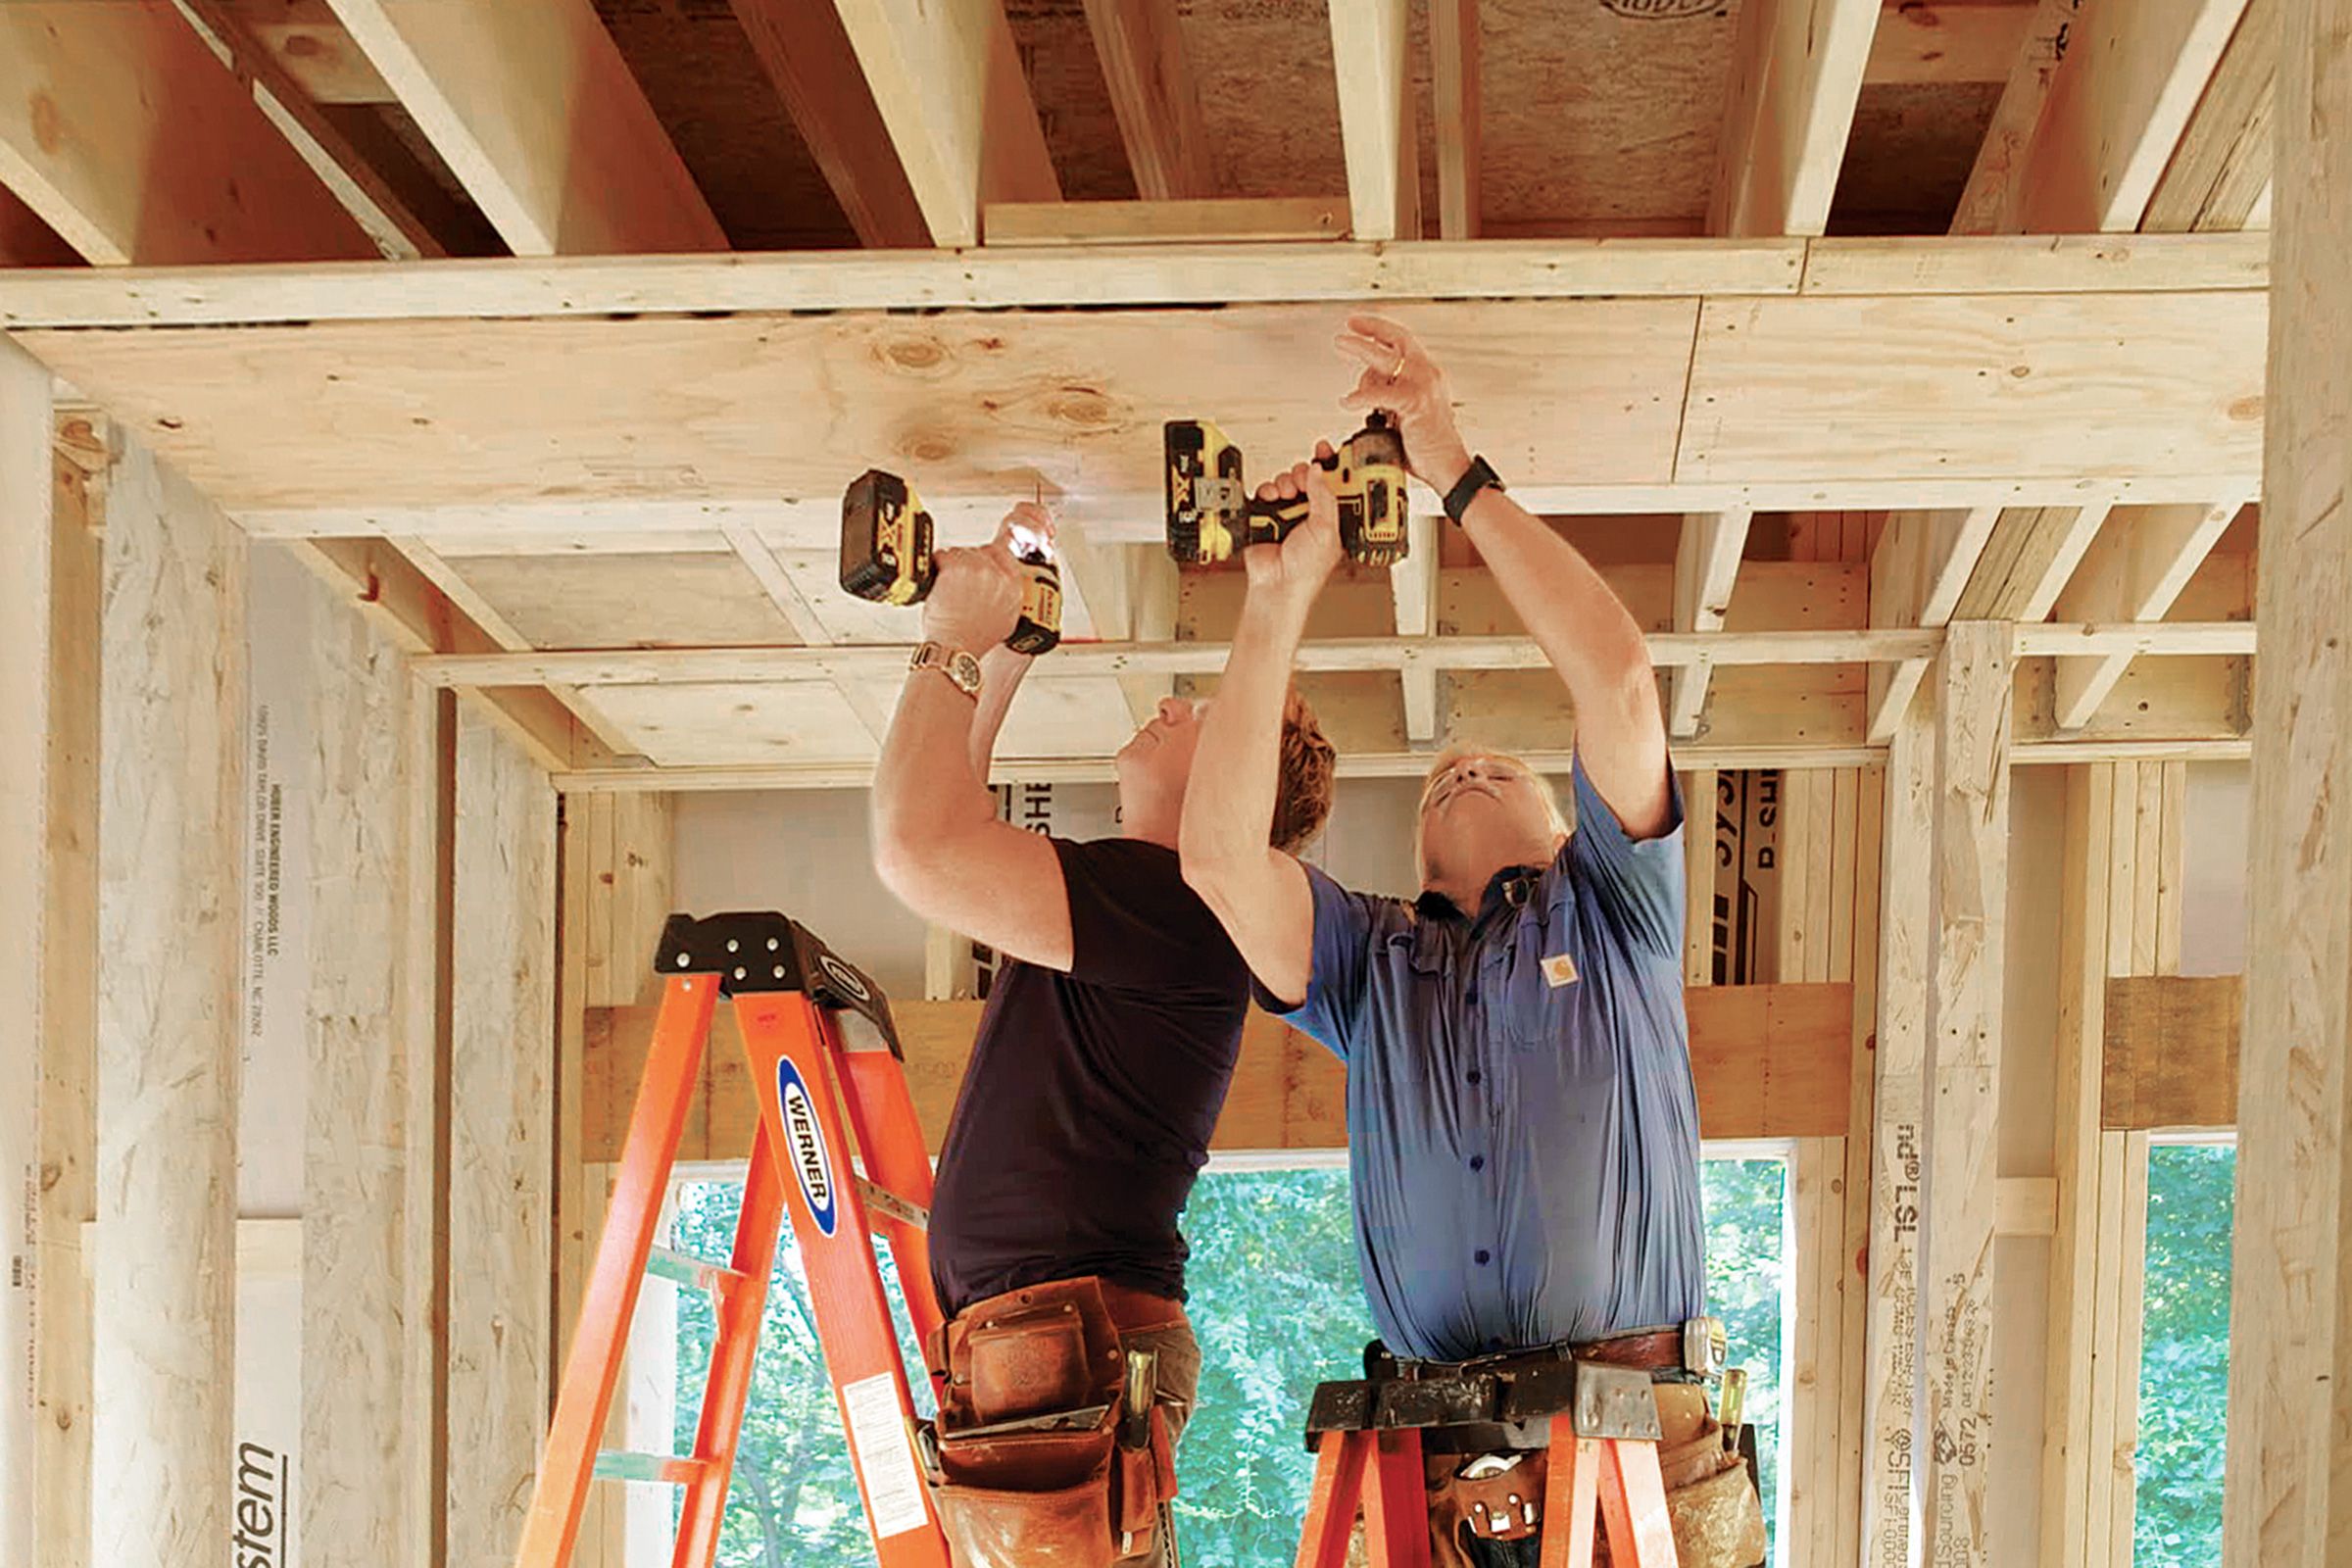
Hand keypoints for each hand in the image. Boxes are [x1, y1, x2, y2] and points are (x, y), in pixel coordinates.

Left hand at [922, 504, 1049, 651]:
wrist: (955, 648)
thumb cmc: (973, 640)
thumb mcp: (1005, 622)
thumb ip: (1007, 598)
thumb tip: (1000, 586)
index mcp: (1013, 588)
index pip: (1004, 555)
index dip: (988, 556)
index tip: (979, 559)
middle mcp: (998, 576)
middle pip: (980, 552)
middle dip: (967, 561)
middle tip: (957, 577)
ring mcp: (977, 569)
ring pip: (961, 552)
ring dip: (951, 563)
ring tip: (947, 583)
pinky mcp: (955, 568)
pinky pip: (943, 555)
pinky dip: (937, 564)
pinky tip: (937, 580)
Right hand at [1243, 442, 1344, 610]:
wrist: (1277, 585)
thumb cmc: (1305, 570)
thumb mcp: (1326, 529)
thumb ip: (1323, 496)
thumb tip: (1319, 471)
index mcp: (1331, 517)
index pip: (1334, 483)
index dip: (1333, 464)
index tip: (1329, 449)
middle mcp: (1311, 513)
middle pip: (1308, 477)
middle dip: (1304, 474)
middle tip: (1303, 482)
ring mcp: (1288, 513)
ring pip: (1287, 480)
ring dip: (1285, 484)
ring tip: (1286, 498)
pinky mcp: (1267, 515)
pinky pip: (1266, 491)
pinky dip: (1267, 492)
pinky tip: (1271, 502)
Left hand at [1335, 314, 1471, 493]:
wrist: (1446, 467)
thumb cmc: (1426, 447)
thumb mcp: (1405, 414)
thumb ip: (1389, 398)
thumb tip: (1365, 390)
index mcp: (1427, 375)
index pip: (1404, 343)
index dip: (1380, 331)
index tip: (1358, 326)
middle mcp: (1428, 374)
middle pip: (1398, 339)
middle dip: (1370, 327)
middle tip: (1347, 326)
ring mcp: (1424, 386)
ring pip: (1387, 358)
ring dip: (1360, 348)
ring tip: (1341, 344)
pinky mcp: (1415, 403)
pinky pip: (1380, 393)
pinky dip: (1360, 396)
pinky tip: (1348, 401)